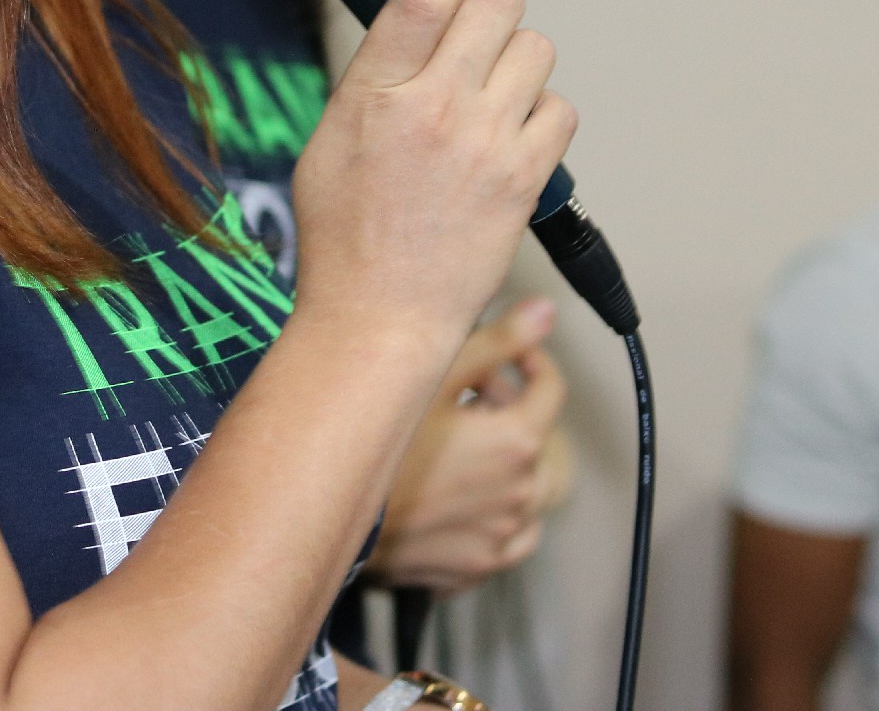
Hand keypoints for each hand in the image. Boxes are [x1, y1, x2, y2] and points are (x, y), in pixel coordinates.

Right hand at [290, 0, 574, 343]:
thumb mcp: (329, 138)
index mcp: (374, 92)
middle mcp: (435, 108)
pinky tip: (511, 139)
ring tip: (490, 96)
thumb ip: (372, 76)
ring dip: (516, 62)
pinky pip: (560, 109)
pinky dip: (541, 116)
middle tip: (473, 36)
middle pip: (497, 0)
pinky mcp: (526, 178)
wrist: (380, 316)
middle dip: (488, 6)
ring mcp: (487, 143)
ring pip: (536, 48)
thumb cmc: (344, 236)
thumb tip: (410, 21)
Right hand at [370, 297, 570, 589]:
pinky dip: (492, 516)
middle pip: (534, 439)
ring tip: (458, 449)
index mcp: (516, 442)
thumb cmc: (378, 443)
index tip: (509, 356)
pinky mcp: (476, 567)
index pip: (551, 390)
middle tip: (464, 395)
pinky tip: (456, 499)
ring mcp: (499, 536)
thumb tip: (544, 310)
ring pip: (523, 491)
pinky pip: (504, 539)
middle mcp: (519, 493)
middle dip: (507, 411)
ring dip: (503, 466)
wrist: (327, 516)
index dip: (532, 363)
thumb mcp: (435, 379)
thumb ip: (498, 342)